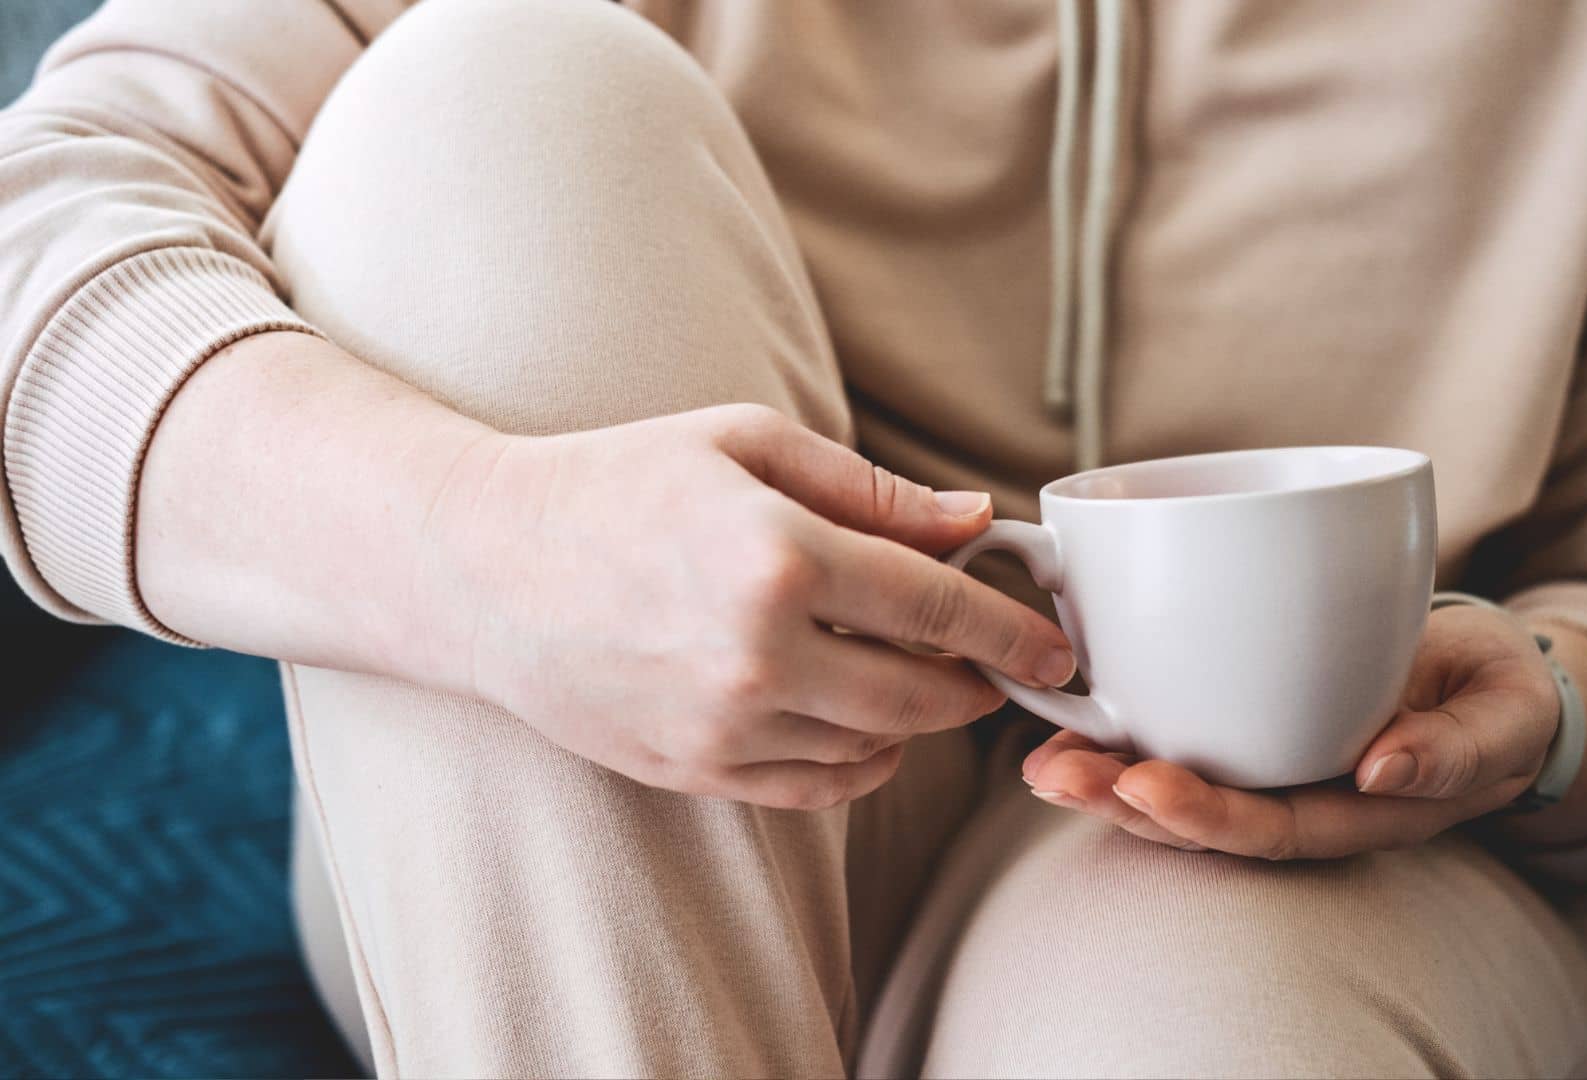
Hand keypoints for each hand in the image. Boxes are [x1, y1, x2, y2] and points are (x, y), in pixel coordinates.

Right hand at [423, 403, 1077, 809]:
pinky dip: (860, 761)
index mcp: (780, 557)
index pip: (938, 607)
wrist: (481, 568)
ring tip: (915, 676)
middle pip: (922, 696)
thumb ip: (872, 490)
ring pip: (877, 751)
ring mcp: (723, 726)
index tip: (1054, 645)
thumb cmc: (617, 482)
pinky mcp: (693, 771)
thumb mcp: (745, 445)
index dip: (1012, 629)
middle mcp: (758, 655)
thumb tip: (974, 522)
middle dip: (976, 685)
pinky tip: (857, 718)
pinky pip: (818, 788)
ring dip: (919, 722)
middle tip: (994, 664)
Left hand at [1020, 605, 1558, 857]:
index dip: (1204, 816)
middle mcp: (1304, 796)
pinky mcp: (1253, 715)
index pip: (1271, 828)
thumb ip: (1456, 748)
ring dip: (1104, 773)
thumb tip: (1381, 771)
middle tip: (1054, 773)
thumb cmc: (1498, 696)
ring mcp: (1274, 760)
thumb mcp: (1506, 716)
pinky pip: (1183, 731)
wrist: (1492, 677)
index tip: (1143, 785)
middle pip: (1203, 816)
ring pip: (1179, 781)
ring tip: (1040, 760)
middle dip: (1122, 801)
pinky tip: (1068, 710)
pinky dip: (1123, 725)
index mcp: (1360, 811)